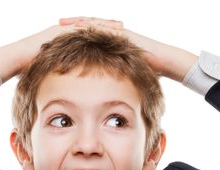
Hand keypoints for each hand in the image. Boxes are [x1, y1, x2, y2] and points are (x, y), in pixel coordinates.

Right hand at [0, 18, 122, 82]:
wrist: (13, 62)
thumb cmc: (30, 72)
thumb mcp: (52, 75)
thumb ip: (62, 79)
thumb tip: (70, 96)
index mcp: (67, 42)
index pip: (91, 38)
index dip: (106, 39)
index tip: (122, 43)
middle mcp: (65, 32)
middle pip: (93, 28)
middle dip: (110, 29)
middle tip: (128, 31)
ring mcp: (61, 30)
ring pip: (88, 25)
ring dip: (105, 26)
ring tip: (122, 29)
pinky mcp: (58, 31)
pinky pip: (79, 28)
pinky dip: (93, 29)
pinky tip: (105, 31)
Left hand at [60, 16, 197, 81]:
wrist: (164, 62)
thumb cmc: (147, 71)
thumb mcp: (125, 76)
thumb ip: (114, 80)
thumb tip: (106, 96)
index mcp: (111, 43)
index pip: (89, 37)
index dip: (73, 37)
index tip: (58, 40)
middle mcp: (113, 35)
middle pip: (88, 27)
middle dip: (71, 26)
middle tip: (54, 26)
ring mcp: (118, 32)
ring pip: (94, 24)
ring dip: (78, 23)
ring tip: (62, 23)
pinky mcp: (123, 33)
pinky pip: (104, 28)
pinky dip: (92, 26)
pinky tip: (80, 26)